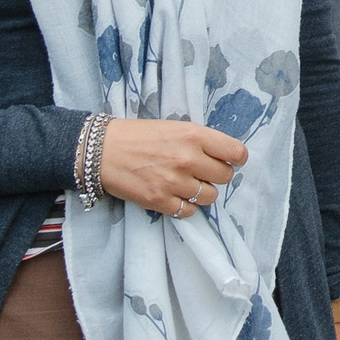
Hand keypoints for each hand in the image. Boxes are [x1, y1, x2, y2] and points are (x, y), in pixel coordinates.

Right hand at [99, 117, 246, 216]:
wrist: (103, 150)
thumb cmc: (139, 135)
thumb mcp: (175, 127)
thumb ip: (201, 141)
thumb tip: (224, 156)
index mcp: (195, 136)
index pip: (236, 153)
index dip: (237, 159)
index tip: (231, 161)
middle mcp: (188, 159)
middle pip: (225, 177)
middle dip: (217, 175)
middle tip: (203, 172)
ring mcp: (174, 182)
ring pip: (210, 197)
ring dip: (202, 193)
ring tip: (188, 184)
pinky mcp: (160, 201)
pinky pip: (189, 212)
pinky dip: (186, 207)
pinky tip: (176, 196)